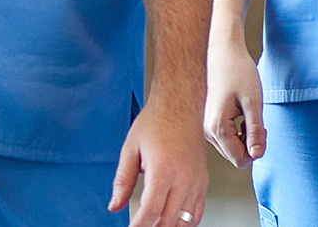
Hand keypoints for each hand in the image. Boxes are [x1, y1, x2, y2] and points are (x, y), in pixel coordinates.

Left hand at [110, 100, 208, 226]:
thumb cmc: (156, 121)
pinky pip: (197, 212)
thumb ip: (123, 181)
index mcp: (164, 170)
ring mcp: (196, 181)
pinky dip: (186, 223)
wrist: (180, 104)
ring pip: (186, 221)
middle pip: (168, 221)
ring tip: (154, 226)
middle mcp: (184, 178)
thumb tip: (115, 205)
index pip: (150, 211)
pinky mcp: (203, 180)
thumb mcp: (131, 149)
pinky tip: (172, 222)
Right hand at [204, 35, 265, 167]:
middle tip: (258, 120)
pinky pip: (225, 138)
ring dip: (243, 137)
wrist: (222, 52)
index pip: (240, 160)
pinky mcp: (207, 122)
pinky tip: (240, 114)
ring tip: (248, 114)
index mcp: (217, 127)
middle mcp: (207, 131)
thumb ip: (255, 131)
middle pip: (235, 156)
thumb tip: (257, 155)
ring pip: (230, 148)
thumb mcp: (253, 102)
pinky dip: (236, 132)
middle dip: (250, 144)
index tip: (262, 129)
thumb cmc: (239, 73)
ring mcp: (205, 127)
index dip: (256, 149)